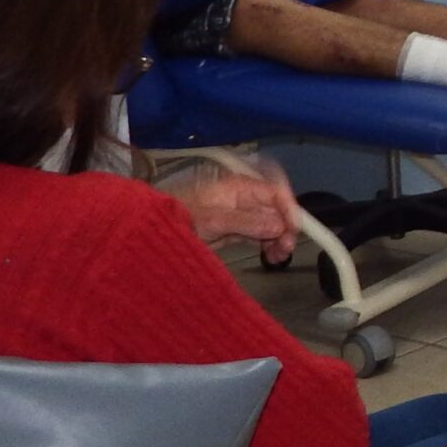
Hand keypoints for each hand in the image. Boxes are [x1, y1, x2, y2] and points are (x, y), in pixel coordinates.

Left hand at [151, 151, 302, 265]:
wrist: (153, 232)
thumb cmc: (182, 217)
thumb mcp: (214, 219)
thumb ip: (248, 222)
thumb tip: (279, 226)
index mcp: (241, 188)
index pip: (275, 193)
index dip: (289, 210)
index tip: (293, 231)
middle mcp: (244, 199)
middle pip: (276, 210)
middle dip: (285, 228)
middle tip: (285, 250)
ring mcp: (239, 215)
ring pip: (270, 225)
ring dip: (278, 239)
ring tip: (277, 258)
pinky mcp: (234, 231)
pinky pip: (259, 235)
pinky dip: (267, 245)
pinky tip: (270, 257)